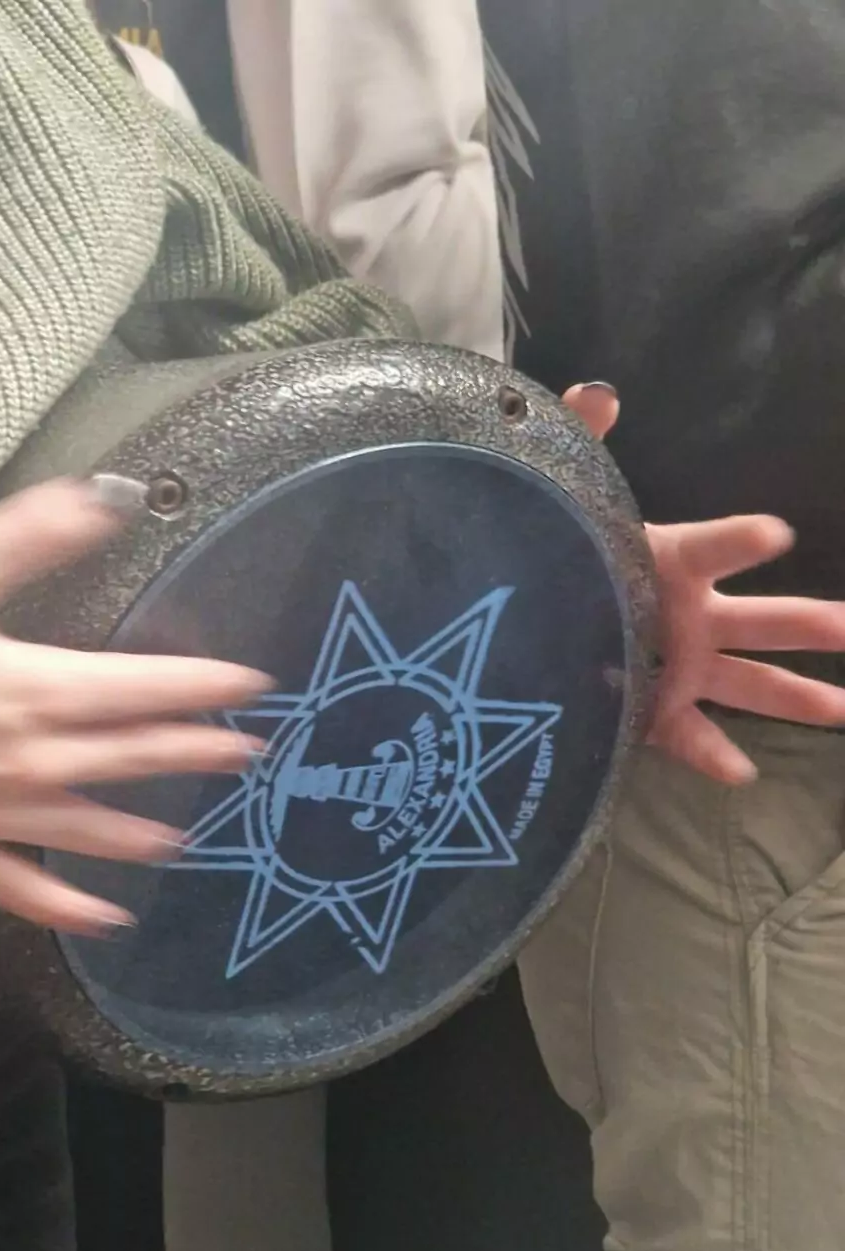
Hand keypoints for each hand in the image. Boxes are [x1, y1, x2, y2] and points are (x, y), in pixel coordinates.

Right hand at [0, 480, 269, 932]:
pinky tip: (106, 921)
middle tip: (250, 754)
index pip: (140, 690)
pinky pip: (21, 890)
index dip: (201, 687)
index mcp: (29, 690)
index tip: (253, 686)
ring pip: (90, 830)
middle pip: (131, 758)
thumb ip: (31, 535)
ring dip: (145, 832)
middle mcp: (27, 761)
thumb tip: (111, 498)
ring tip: (191, 837)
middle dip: (196, 753)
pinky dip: (67, 907)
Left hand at [563, 384, 844, 781]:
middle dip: (817, 623)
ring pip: (752, 685)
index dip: (740, 540)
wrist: (524, 621)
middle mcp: (691, 617)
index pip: (716, 546)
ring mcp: (680, 669)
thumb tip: (594, 393)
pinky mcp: (654, 714)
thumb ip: (583, 445)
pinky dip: (715, 756)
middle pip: (768, 620)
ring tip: (844, 710)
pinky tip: (743, 773)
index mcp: (675, 563)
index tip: (774, 533)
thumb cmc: (564, 554)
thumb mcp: (574, 501)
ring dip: (799, 697)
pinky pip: (691, 738)